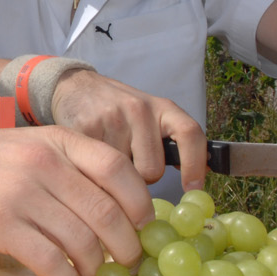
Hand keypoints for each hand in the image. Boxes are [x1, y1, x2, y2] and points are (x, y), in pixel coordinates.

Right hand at [0, 124, 154, 275]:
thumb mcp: (33, 144)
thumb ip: (72, 165)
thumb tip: (120, 207)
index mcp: (58, 140)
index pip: (118, 169)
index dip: (139, 202)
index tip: (143, 224)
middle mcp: (43, 165)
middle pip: (106, 213)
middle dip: (125, 246)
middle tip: (126, 260)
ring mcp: (21, 196)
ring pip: (81, 243)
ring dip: (93, 267)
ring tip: (89, 271)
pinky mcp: (0, 227)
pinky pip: (50, 263)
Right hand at [48, 69, 207, 191]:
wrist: (77, 86)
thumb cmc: (121, 110)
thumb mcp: (152, 117)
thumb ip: (172, 143)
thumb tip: (198, 179)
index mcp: (162, 107)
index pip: (189, 133)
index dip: (195, 164)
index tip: (193, 189)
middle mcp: (139, 109)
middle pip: (152, 169)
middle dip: (143, 178)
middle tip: (132, 166)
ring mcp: (110, 118)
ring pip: (124, 175)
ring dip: (117, 177)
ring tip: (109, 157)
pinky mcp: (85, 129)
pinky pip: (98, 169)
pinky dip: (96, 172)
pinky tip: (92, 156)